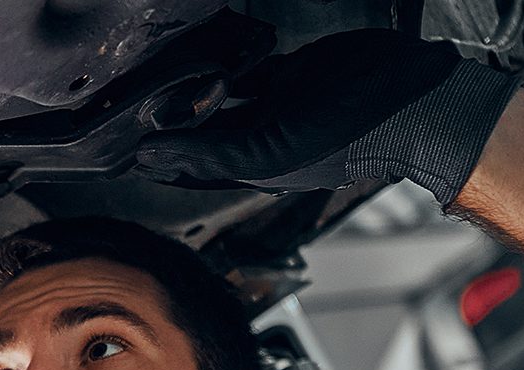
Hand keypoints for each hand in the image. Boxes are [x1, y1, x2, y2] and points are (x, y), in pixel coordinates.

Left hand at [131, 29, 519, 206]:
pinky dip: (224, 59)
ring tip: (154, 72)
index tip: (112, 145)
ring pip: (217, 95)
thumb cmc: (352, 137)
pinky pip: (246, 66)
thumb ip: (209, 152)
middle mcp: (257, 137)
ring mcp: (273, 103)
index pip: (186, 165)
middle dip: (165, 118)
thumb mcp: (271, 151)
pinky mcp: (290, 72)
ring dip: (191, 85)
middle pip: (196, 129)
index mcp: (249, 166)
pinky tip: (203, 49)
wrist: (411, 97)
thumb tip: (149, 154)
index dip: (153, 155)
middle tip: (125, 101)